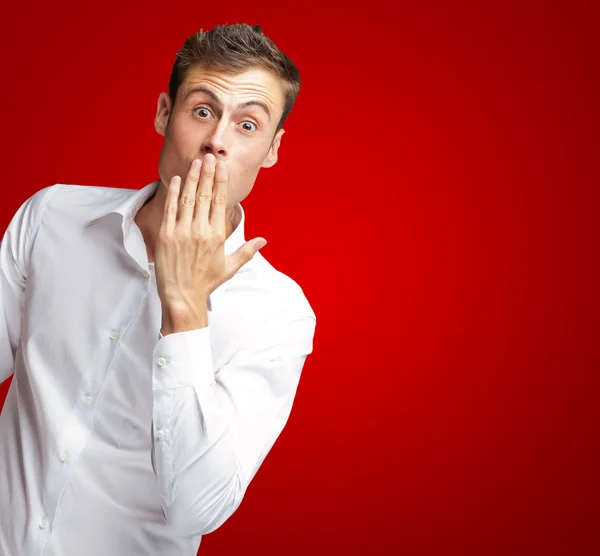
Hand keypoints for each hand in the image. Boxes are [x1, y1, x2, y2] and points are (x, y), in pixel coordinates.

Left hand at [155, 153, 266, 332]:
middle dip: (208, 174)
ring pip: (188, 198)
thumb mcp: (230, 267)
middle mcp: (201, 231)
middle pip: (206, 195)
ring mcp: (182, 232)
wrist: (182, 297)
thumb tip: (263, 240)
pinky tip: (179, 179)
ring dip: (193, 178)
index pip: (221, 202)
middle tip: (210, 156)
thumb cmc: (206, 282)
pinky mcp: (167, 235)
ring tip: (196, 162)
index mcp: (217, 236)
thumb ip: (247, 251)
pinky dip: (174, 193)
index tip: (221, 167)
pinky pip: (170, 209)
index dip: (221, 182)